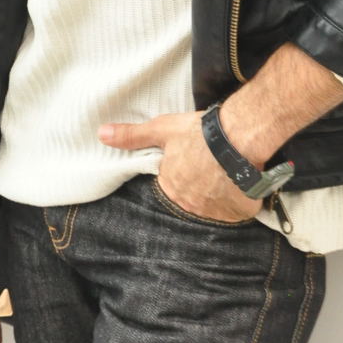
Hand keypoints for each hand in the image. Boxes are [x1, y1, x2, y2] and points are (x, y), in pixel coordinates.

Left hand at [99, 111, 261, 222]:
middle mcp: (190, 205)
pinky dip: (238, 200)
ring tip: (226, 172)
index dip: (181, 173)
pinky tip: (240, 183)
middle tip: (209, 165)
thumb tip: (102, 135)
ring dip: (218, 194)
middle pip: (192, 198)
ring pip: (215, 206)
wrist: (238, 136)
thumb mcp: (161, 129)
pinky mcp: (238, 212)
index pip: (171, 186)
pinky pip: (237, 210)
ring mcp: (215, 212)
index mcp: (170, 187)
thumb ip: (132, 136)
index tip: (190, 162)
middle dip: (199, 186)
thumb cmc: (197, 132)